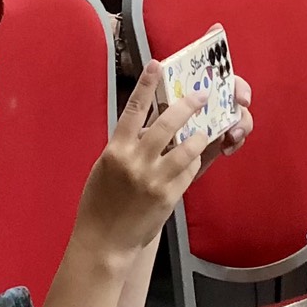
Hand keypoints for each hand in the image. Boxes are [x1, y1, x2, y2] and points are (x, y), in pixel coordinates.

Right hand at [73, 62, 221, 255]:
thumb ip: (124, 146)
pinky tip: (195, 156)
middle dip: (186, 106)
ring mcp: (153, 179)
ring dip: (199, 135)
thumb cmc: (99, 203)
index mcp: (115, 150)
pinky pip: (188, 171)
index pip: (132, 109)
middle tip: (201, 94)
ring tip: (206, 128)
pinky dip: (193, 160)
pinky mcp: (168, 196)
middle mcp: (134, 161)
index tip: (157, 64)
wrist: (105, 241)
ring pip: (185, 147)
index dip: (146, 85)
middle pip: (165, 123)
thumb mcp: (104, 168)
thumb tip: (144, 127)